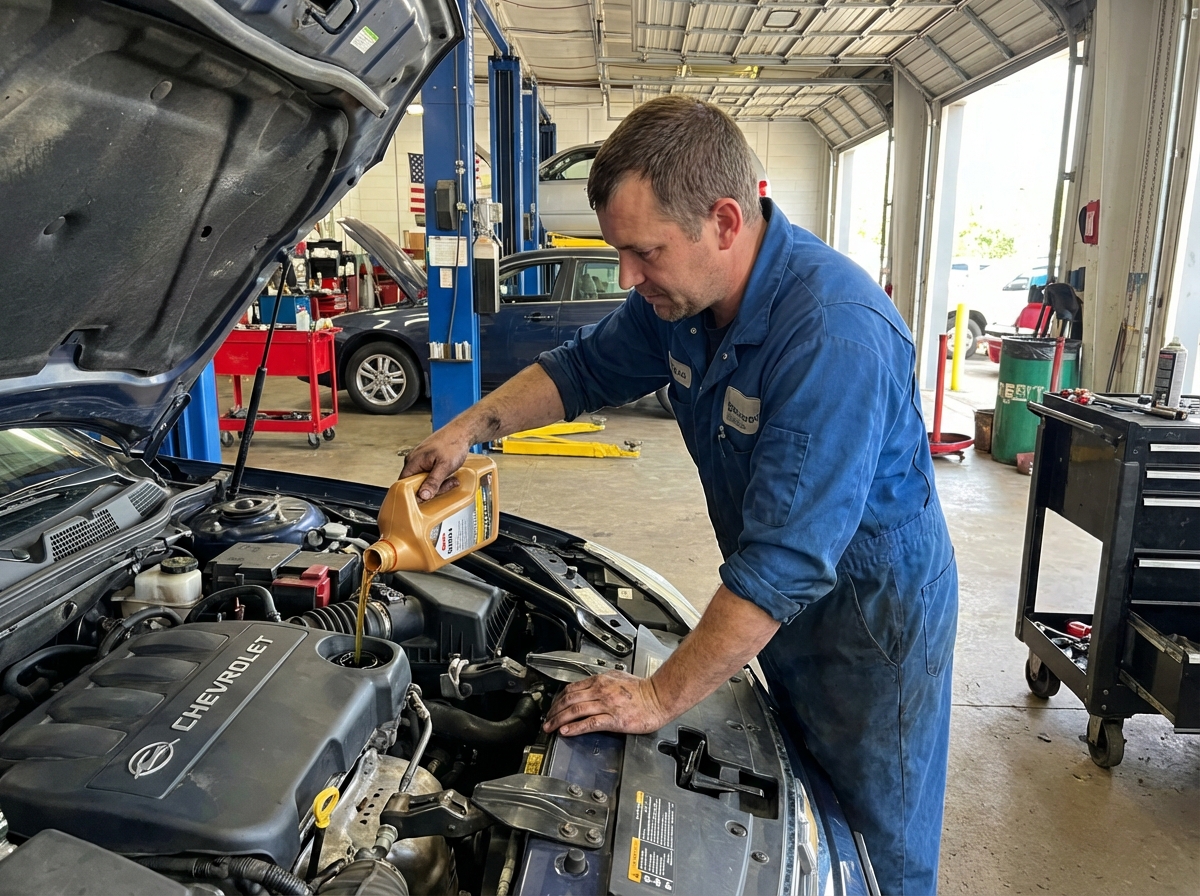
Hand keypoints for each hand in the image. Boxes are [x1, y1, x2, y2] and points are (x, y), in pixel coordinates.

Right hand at [400, 426, 469, 500]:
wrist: (461, 432)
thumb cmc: (452, 443)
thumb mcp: (444, 466)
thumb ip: (433, 481)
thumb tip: (423, 496)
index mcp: (412, 462)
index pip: (404, 486)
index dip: (414, 495)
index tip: (428, 499)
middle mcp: (413, 462)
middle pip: (416, 485)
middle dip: (433, 489)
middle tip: (447, 484)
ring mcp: (420, 461)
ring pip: (424, 481)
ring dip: (438, 484)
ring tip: (450, 478)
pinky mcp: (427, 462)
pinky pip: (429, 476)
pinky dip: (439, 479)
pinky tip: (448, 475)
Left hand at [542, 671, 671, 736]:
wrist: (659, 697)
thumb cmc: (643, 690)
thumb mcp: (617, 677)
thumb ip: (601, 681)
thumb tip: (588, 685)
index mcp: (600, 680)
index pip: (572, 689)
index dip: (558, 699)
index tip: (552, 707)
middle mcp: (600, 691)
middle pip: (569, 700)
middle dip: (554, 711)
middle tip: (546, 720)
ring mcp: (606, 705)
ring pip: (575, 711)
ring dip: (559, 719)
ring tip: (550, 727)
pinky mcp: (613, 719)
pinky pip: (589, 723)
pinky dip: (575, 727)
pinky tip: (566, 731)